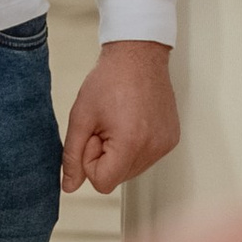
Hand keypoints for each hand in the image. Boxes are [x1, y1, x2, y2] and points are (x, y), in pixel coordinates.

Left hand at [61, 39, 180, 196]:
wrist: (138, 54)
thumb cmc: (111, 79)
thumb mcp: (81, 117)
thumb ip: (72, 156)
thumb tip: (70, 186)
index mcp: (130, 143)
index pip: (103, 183)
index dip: (91, 162)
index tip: (94, 136)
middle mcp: (154, 147)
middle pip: (118, 178)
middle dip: (106, 157)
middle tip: (106, 126)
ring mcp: (166, 144)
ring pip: (131, 169)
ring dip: (120, 152)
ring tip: (119, 121)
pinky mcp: (172, 138)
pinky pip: (146, 157)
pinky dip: (135, 146)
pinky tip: (133, 122)